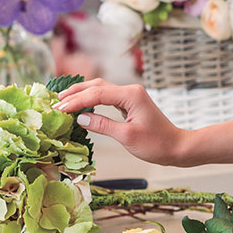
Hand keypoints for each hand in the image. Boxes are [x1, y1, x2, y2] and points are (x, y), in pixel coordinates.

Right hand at [53, 78, 192, 166]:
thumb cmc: (156, 144)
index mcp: (131, 95)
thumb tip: (80, 118)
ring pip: (101, 89)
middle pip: (97, 85)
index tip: (59, 109)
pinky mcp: (130, 103)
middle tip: (55, 102)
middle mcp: (130, 91)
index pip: (97, 94)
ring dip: (81, 94)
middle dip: (75, 93)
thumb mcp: (127, 136)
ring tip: (62, 101)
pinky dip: (91, 100)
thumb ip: (102, 125)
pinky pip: (106, 97)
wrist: (176, 147)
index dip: (76, 101)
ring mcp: (130, 96)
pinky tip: (80, 106)